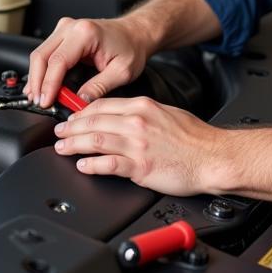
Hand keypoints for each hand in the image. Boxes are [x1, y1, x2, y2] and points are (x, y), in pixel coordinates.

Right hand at [26, 17, 149, 107]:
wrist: (135, 33)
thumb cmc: (131, 47)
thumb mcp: (121, 72)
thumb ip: (98, 88)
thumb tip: (78, 102)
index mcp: (85, 33)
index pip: (57, 61)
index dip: (48, 85)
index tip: (46, 102)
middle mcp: (71, 27)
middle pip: (41, 56)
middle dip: (37, 83)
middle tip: (39, 103)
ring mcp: (65, 29)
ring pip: (40, 54)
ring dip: (37, 78)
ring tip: (38, 98)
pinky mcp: (63, 34)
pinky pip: (46, 53)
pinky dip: (42, 71)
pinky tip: (42, 86)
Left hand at [51, 96, 226, 195]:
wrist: (213, 157)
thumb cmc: (195, 138)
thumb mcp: (166, 113)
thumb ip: (142, 113)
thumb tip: (121, 117)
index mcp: (143, 106)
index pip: (103, 105)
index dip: (82, 112)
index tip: (72, 117)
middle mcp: (137, 123)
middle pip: (94, 121)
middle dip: (71, 127)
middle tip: (59, 132)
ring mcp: (138, 145)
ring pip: (96, 140)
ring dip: (74, 144)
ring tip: (62, 147)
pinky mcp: (141, 167)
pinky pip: (109, 164)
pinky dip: (92, 164)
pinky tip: (83, 165)